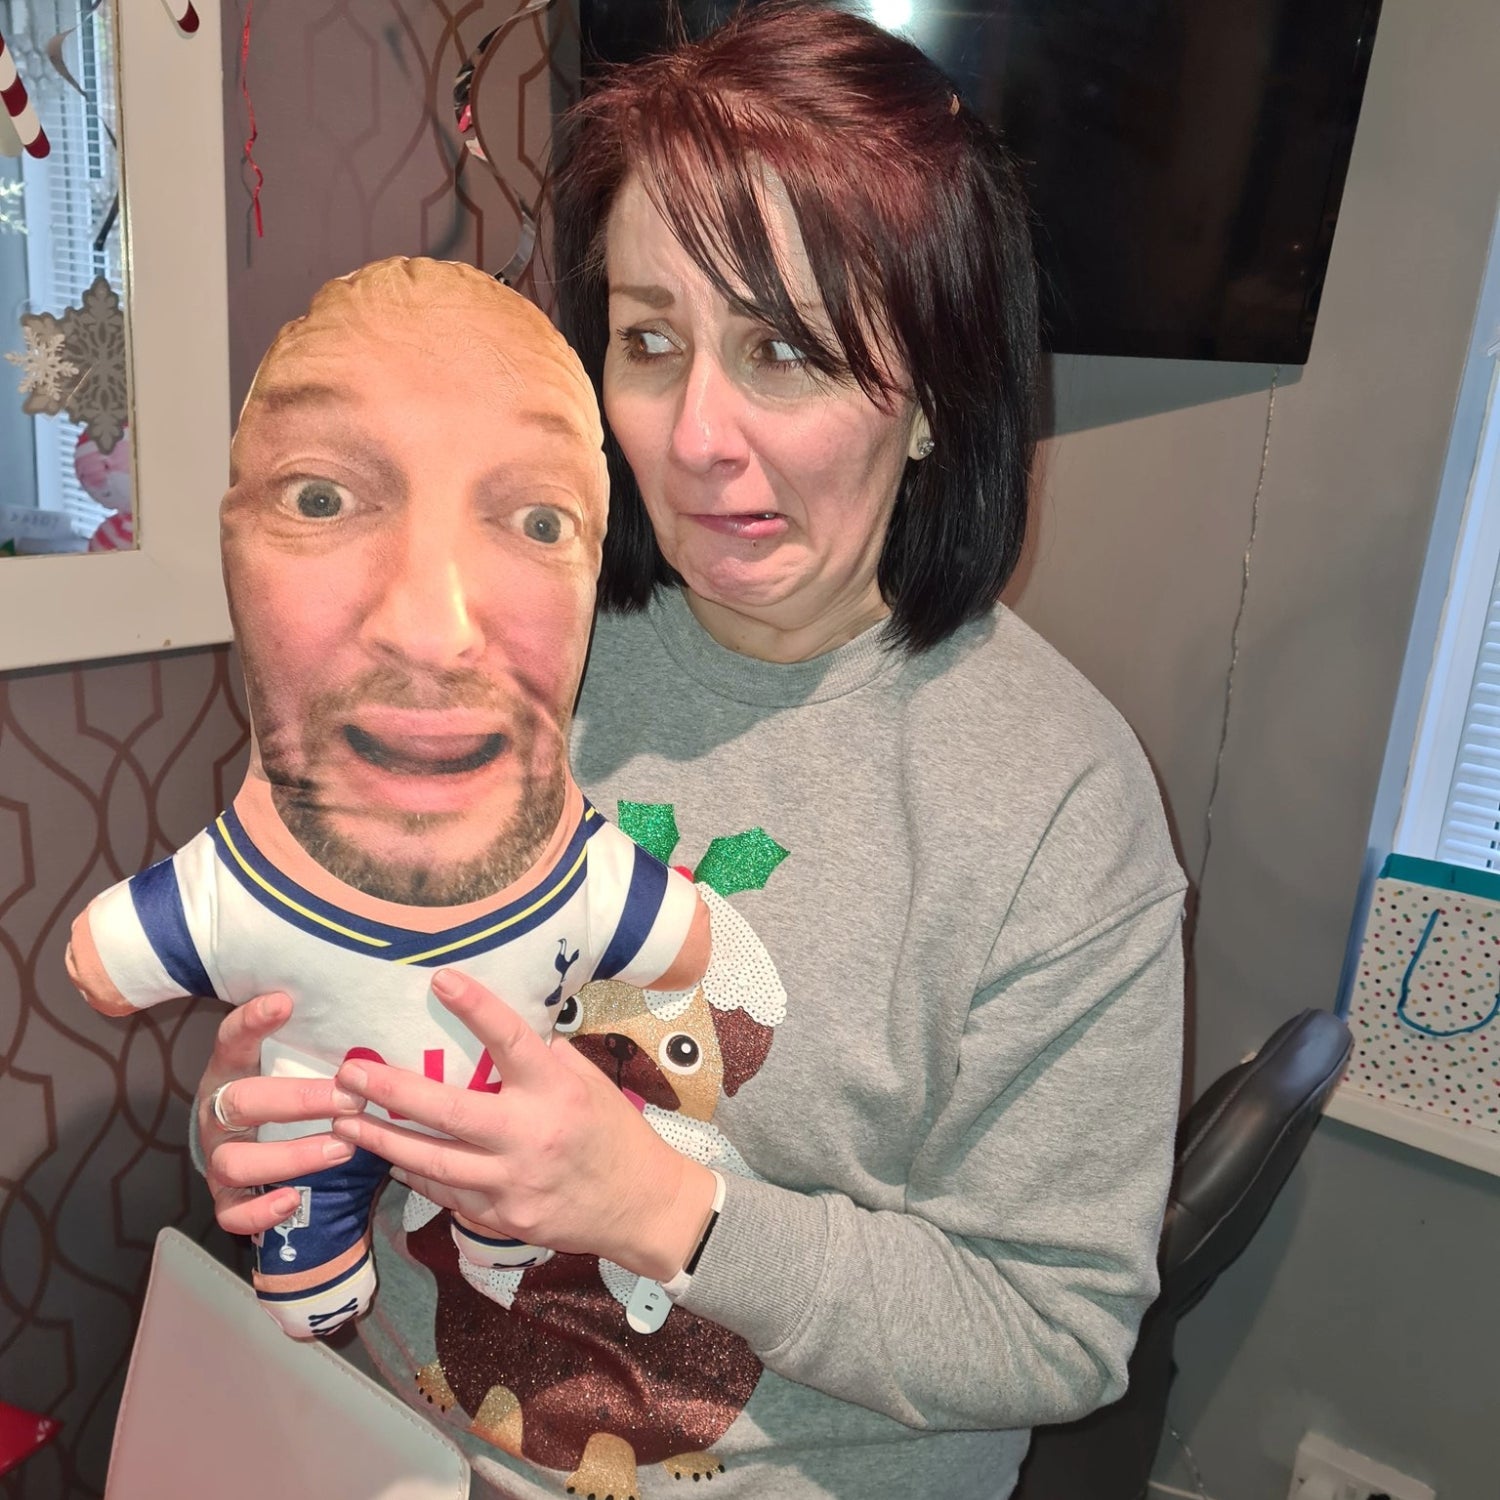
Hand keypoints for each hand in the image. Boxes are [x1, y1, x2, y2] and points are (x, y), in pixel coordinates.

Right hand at [197, 992, 366, 1236]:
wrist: (256, 1147)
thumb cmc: (290, 1096)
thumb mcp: (296, 1064)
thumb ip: (318, 1045)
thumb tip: (374, 1020)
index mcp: (232, 1071)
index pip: (232, 1039)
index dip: (251, 1021)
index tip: (285, 1003)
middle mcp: (219, 1114)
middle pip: (241, 1102)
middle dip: (298, 1100)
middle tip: (349, 1099)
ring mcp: (219, 1157)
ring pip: (235, 1162)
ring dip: (291, 1157)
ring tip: (341, 1149)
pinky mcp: (224, 1197)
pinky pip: (231, 1213)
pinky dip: (259, 1212)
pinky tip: (293, 1201)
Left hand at [329, 969, 716, 1281]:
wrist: (639, 1206)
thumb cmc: (613, 1132)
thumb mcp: (589, 1083)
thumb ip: (544, 1058)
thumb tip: (500, 1030)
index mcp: (556, 1091)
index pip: (511, 1040)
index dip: (476, 1008)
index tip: (441, 980)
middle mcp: (531, 1135)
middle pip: (449, 1112)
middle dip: (392, 1091)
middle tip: (348, 1074)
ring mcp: (514, 1183)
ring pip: (433, 1161)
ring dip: (382, 1141)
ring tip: (343, 1123)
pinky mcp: (503, 1219)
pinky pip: (449, 1193)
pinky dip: (416, 1174)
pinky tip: (389, 1157)